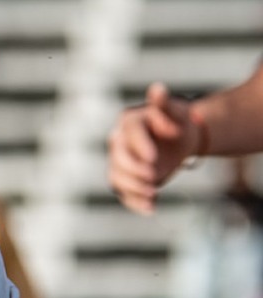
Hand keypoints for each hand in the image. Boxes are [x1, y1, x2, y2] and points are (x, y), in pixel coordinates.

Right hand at [108, 82, 200, 215]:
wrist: (181, 139)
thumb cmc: (179, 121)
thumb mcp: (177, 110)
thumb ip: (165, 103)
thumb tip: (157, 88)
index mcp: (129, 122)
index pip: (129, 135)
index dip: (139, 147)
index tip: (153, 158)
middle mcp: (118, 142)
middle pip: (118, 158)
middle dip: (133, 170)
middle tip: (153, 177)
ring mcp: (119, 161)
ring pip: (117, 177)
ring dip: (133, 188)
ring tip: (153, 193)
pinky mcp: (125, 178)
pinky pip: (124, 192)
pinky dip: (135, 202)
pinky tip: (150, 208)